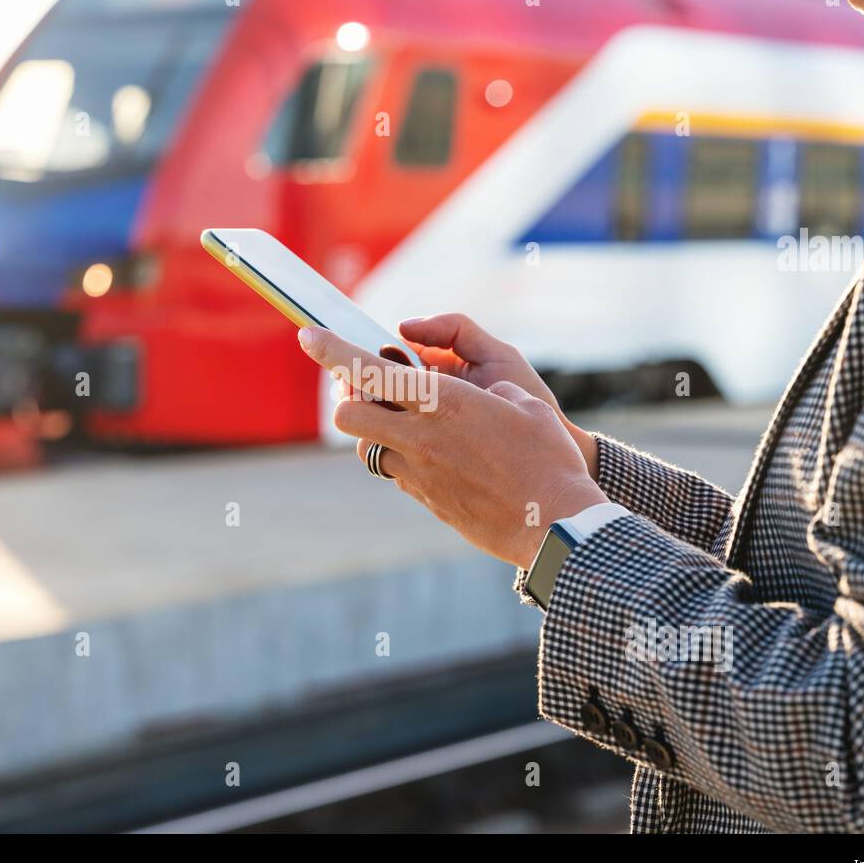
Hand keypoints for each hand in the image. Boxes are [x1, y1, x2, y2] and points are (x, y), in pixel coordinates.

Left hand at [301, 326, 607, 568]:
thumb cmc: (548, 457)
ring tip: (404, 422)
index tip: (307, 336)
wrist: (555, 526)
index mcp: (443, 402)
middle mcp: (421, 438)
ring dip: (375, 431)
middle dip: (348, 399)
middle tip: (367, 389)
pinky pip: (396, 473)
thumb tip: (473, 397)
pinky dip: (400, 458)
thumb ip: (485, 392)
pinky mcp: (427, 501)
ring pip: (366, 448)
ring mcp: (419, 474)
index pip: (369, 370)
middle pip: (348, 415)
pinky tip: (432, 455)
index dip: (331, 350)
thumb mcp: (522, 403)